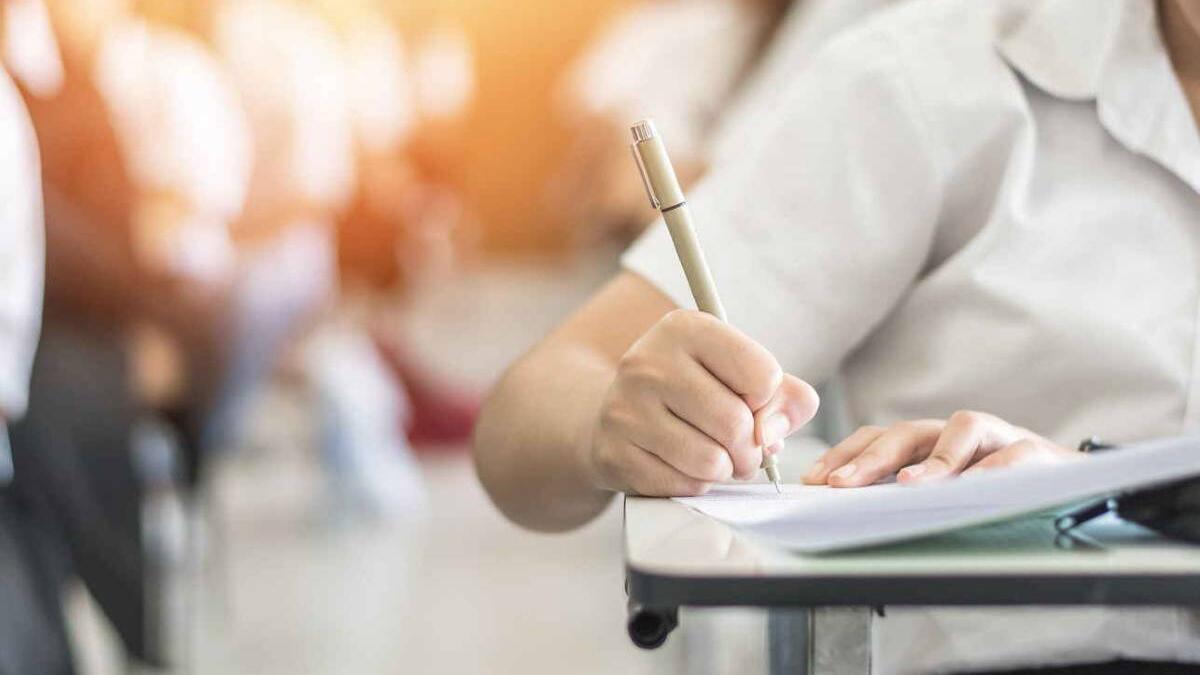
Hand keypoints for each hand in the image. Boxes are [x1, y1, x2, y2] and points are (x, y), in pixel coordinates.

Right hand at [588, 309, 819, 495]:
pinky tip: (683, 465)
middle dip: (751, 448)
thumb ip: (784, 396)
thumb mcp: (740, 373)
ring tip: (715, 457)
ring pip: (711, 461)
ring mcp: (626, 408)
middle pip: (736, 424)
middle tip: (743, 449)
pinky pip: (683, 485)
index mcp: (686, 328)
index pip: (762, 374)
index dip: (767, 399)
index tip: (750, 401)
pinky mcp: (614, 452)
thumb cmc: (693, 390)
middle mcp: (649, 362)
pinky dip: (695, 484)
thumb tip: (772, 435)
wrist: (620, 411)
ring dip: (725, 469)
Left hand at [804, 410, 1078, 487]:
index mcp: (928, 441)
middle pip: (907, 432)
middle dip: (869, 458)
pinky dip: (994, 468)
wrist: (1069, 482)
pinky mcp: (1036, 451)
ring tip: (906, 486)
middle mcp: (956, 432)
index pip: (877, 437)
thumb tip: (848, 511)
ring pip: (961, 429)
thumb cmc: (996, 489)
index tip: (813, 481)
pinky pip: (1014, 453)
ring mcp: (996, 436)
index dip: (843, 454)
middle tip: (841, 484)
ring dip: (932, 459)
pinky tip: (975, 486)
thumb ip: (905, 494)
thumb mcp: (945, 491)